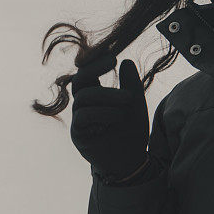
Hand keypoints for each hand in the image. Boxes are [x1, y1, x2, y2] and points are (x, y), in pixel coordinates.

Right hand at [70, 50, 148, 181]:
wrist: (132, 159)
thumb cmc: (132, 129)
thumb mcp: (135, 103)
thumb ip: (130, 83)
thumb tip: (126, 61)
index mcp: (95, 94)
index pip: (87, 71)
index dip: (95, 60)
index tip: (111, 54)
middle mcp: (83, 104)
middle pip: (79, 80)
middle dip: (95, 68)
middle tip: (113, 60)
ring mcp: (79, 119)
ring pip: (84, 97)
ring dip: (107, 95)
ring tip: (128, 100)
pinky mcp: (78, 135)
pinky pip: (83, 117)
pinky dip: (102, 113)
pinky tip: (117, 116)